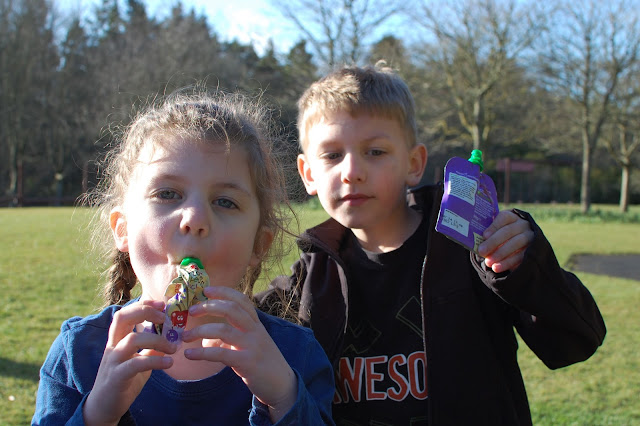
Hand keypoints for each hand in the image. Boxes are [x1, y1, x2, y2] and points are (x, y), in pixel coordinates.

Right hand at [83, 300, 176, 425]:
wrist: (104, 408)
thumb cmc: (123, 381)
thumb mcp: (140, 362)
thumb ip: (151, 350)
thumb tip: (171, 338)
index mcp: (117, 340)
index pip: (125, 313)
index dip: (142, 305)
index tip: (161, 303)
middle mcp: (113, 346)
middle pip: (122, 318)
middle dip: (144, 312)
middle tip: (165, 317)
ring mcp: (113, 360)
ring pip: (132, 340)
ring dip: (158, 340)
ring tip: (174, 347)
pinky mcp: (117, 376)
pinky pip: (136, 364)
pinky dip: (155, 361)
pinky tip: (169, 363)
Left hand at [182, 286, 296, 422]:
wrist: (281, 384)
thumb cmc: (262, 362)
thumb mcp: (250, 344)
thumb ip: (230, 337)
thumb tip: (206, 338)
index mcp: (256, 323)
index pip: (241, 300)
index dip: (224, 292)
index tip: (206, 290)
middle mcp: (255, 330)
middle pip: (231, 309)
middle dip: (209, 306)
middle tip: (192, 311)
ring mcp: (252, 345)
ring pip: (224, 331)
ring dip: (200, 331)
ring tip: (185, 336)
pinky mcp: (247, 362)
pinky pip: (221, 354)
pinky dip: (202, 352)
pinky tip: (189, 354)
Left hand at [478, 210, 533, 272]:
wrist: (518, 246)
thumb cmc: (501, 237)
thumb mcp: (496, 232)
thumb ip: (489, 234)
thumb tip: (477, 241)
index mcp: (512, 217)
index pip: (504, 217)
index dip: (494, 226)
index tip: (484, 235)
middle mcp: (523, 225)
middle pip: (508, 231)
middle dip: (493, 242)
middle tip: (482, 251)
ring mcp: (529, 237)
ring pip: (516, 244)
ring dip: (500, 254)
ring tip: (488, 262)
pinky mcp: (532, 251)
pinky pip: (521, 257)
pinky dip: (508, 263)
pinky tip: (497, 267)